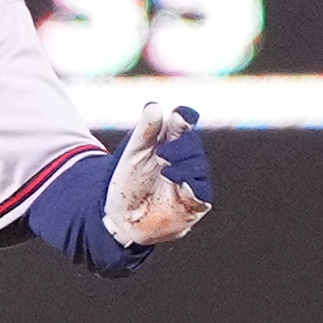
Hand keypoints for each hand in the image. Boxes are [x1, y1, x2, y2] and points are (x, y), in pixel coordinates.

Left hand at [102, 102, 214, 246]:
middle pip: (193, 143)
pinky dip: (192, 185)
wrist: (121, 216)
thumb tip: (154, 106)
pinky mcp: (194, 202)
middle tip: (161, 154)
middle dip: (180, 146)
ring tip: (164, 168)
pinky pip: (202, 192)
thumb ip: (145, 131)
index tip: (180, 115)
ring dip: (183, 165)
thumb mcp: (133, 154)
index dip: (185, 117)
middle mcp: (184, 158)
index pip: (184, 123)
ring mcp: (191, 180)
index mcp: (169, 141)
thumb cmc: (128, 181)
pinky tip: (179, 181)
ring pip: (199, 166)